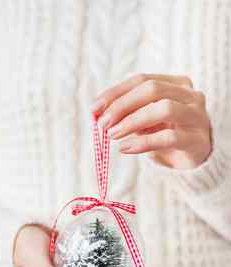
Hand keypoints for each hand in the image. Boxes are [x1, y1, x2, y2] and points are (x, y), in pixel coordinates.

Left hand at [92, 74, 211, 168]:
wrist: (194, 160)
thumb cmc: (167, 135)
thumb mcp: (145, 121)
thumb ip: (128, 113)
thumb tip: (97, 112)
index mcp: (176, 84)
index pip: (142, 80)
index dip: (115, 92)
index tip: (94, 108)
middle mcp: (190, 95)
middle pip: (152, 89)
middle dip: (122, 105)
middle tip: (102, 124)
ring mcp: (197, 116)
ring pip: (164, 109)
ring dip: (132, 121)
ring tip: (112, 135)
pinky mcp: (197, 140)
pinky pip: (168, 137)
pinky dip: (143, 142)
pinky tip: (125, 148)